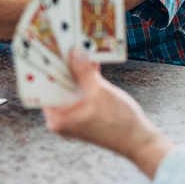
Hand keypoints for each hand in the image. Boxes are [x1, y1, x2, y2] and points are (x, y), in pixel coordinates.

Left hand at [42, 49, 172, 178]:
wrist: (142, 141)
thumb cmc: (119, 124)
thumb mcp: (98, 92)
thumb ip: (83, 71)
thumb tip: (73, 52)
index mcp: (58, 118)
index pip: (43, 88)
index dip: (43, 68)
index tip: (43, 49)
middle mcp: (62, 116)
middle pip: (57, 84)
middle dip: (61, 64)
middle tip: (58, 43)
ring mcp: (74, 112)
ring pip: (71, 84)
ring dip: (75, 67)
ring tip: (73, 45)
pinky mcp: (86, 107)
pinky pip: (82, 87)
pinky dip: (86, 75)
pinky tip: (89, 57)